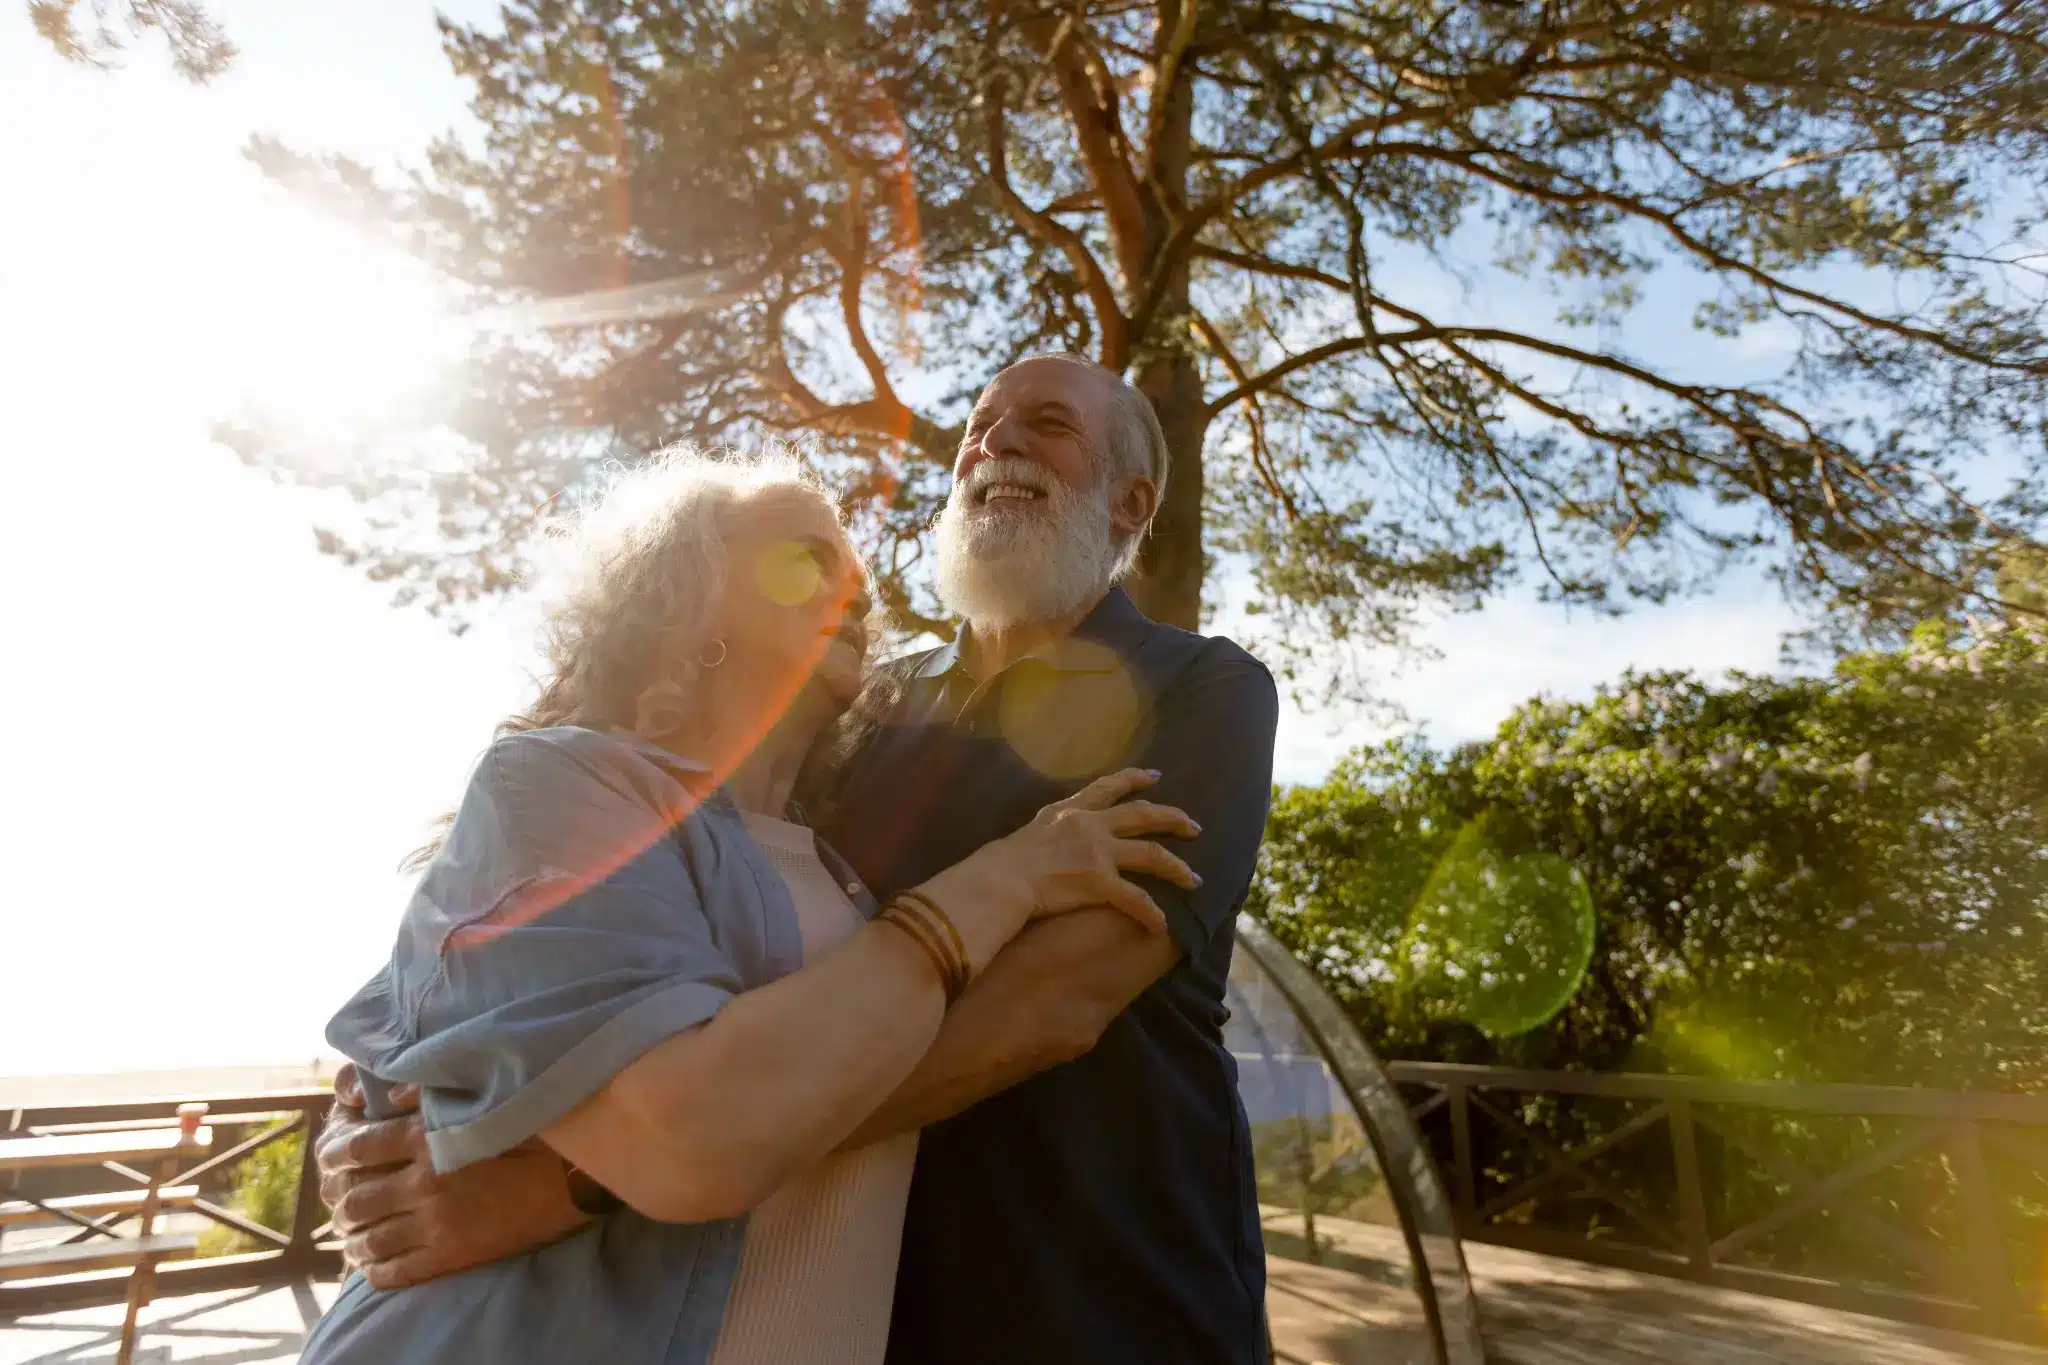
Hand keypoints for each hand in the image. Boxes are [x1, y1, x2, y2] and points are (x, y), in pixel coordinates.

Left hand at [316, 1064, 588, 1289]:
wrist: (575, 1180)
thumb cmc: (534, 1131)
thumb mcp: (485, 1101)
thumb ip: (432, 1096)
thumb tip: (389, 1094)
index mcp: (428, 1139)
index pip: (358, 1147)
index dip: (334, 1153)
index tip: (328, 1155)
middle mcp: (423, 1183)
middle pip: (355, 1198)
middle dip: (338, 1200)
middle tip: (337, 1199)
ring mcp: (435, 1224)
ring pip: (368, 1238)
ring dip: (352, 1236)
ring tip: (353, 1232)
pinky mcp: (451, 1255)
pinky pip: (394, 1271)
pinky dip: (373, 1269)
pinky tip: (372, 1262)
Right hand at [917, 768, 1198, 969]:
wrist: (998, 880)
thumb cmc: (1002, 863)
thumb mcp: (1028, 833)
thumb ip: (1050, 831)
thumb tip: (1050, 840)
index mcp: (1071, 811)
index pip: (1109, 787)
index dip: (1135, 778)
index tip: (1156, 775)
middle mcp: (1090, 825)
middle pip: (1143, 816)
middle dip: (1173, 819)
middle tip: (1195, 826)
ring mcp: (1098, 852)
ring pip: (1152, 855)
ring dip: (1177, 868)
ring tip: (1194, 880)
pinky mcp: (1100, 882)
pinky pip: (1137, 900)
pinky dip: (1151, 914)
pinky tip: (1161, 925)